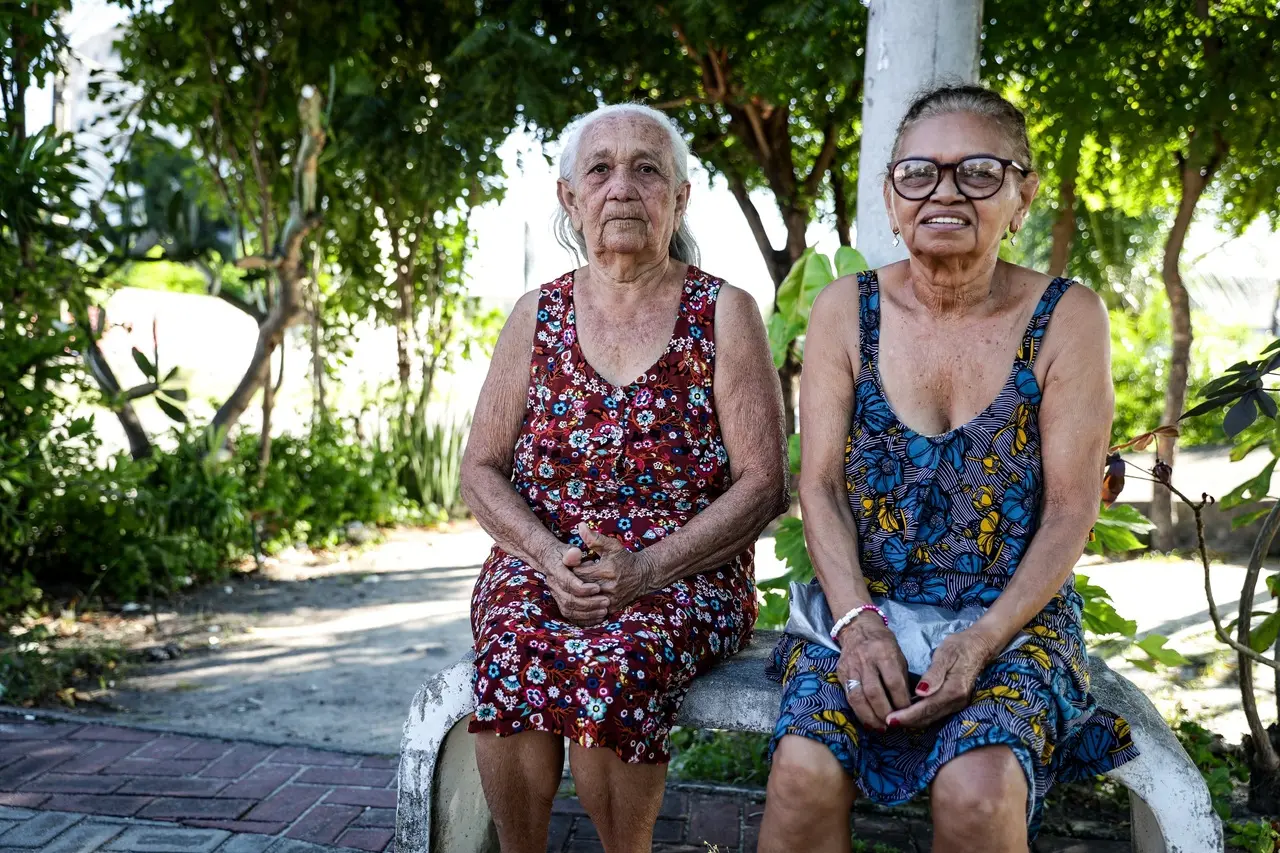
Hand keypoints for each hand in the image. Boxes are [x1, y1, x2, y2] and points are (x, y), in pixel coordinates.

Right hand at [540, 542, 608, 625]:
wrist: (549, 560)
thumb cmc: (564, 554)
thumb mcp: (568, 549)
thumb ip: (573, 553)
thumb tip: (576, 553)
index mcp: (556, 571)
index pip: (568, 584)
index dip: (583, 588)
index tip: (598, 588)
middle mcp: (554, 585)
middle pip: (569, 600)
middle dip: (589, 603)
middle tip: (606, 601)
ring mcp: (556, 596)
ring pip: (569, 610)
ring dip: (588, 613)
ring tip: (604, 610)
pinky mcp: (560, 603)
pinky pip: (570, 616)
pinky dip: (584, 619)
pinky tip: (598, 617)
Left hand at [571, 523, 653, 613]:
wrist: (643, 575)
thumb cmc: (625, 558)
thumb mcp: (611, 545)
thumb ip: (594, 537)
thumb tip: (580, 526)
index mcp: (606, 570)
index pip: (578, 572)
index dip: (574, 568)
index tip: (577, 565)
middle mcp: (608, 587)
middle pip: (580, 586)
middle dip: (576, 581)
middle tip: (578, 575)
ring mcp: (611, 600)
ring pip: (586, 600)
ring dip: (581, 593)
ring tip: (583, 584)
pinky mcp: (613, 609)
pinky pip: (593, 609)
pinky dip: (588, 603)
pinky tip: (589, 594)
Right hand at [836, 613, 911, 731]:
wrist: (858, 628)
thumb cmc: (883, 643)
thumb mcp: (898, 655)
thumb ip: (901, 677)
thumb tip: (907, 704)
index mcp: (884, 653)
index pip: (894, 682)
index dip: (901, 701)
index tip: (908, 712)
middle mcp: (866, 660)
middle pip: (875, 693)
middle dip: (885, 713)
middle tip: (894, 725)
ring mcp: (851, 667)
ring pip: (859, 697)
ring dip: (870, 717)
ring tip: (880, 728)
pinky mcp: (841, 674)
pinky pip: (849, 697)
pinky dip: (859, 712)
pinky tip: (868, 722)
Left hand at [886, 628, 996, 729]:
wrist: (979, 647)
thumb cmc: (959, 647)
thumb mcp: (945, 655)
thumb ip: (933, 674)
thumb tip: (920, 692)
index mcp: (953, 690)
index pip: (926, 708)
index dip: (907, 716)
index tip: (890, 719)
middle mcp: (957, 702)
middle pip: (928, 717)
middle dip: (907, 722)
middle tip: (886, 721)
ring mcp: (957, 704)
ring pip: (932, 718)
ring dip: (913, 721)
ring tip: (893, 719)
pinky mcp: (955, 702)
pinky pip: (935, 713)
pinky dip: (920, 715)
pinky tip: (907, 711)